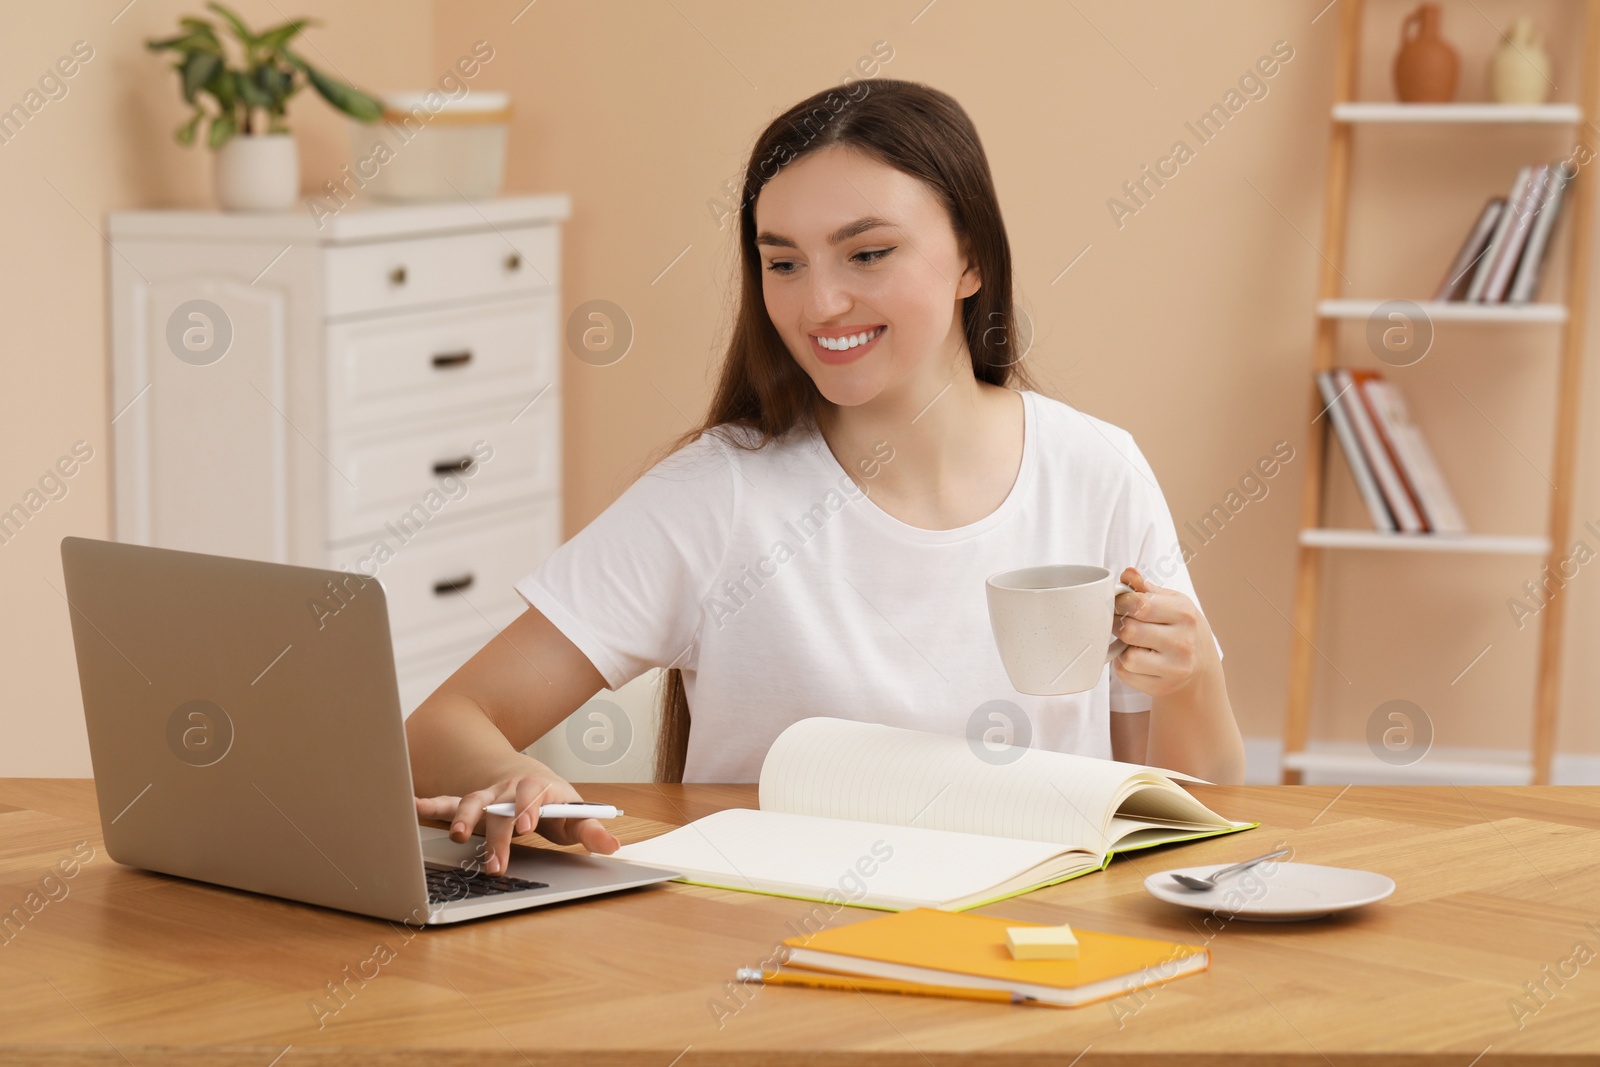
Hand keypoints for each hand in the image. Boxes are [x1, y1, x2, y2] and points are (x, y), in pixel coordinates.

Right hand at [414, 770, 619, 876]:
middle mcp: (510, 789)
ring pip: (473, 802)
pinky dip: (430, 805)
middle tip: (495, 863)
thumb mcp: (577, 817)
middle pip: (501, 807)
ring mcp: (489, 795)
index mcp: (538, 788)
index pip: (533, 794)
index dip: (528, 807)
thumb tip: (614, 845)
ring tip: (456, 835)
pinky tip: (411, 808)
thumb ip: (593, 831)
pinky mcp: (472, 805)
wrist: (533, 781)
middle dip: (497, 834)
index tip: (524, 825)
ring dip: (463, 818)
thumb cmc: (556, 805)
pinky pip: (448, 803)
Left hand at [1111, 567, 1218, 698]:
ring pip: (1127, 656)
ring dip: (1123, 648)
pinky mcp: (1162, 687)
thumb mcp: (1172, 602)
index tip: (1119, 604)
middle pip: (1129, 631)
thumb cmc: (1181, 628)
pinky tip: (1138, 659)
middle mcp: (1183, 642)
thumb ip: (1146, 588)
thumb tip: (1127, 573)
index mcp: (1185, 614)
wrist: (1201, 667)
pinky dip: (1124, 666)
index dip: (1121, 603)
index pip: (1139, 605)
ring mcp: (1175, 668)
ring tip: (1134, 643)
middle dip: (1119, 625)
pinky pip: (1126, 674)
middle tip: (1122, 623)